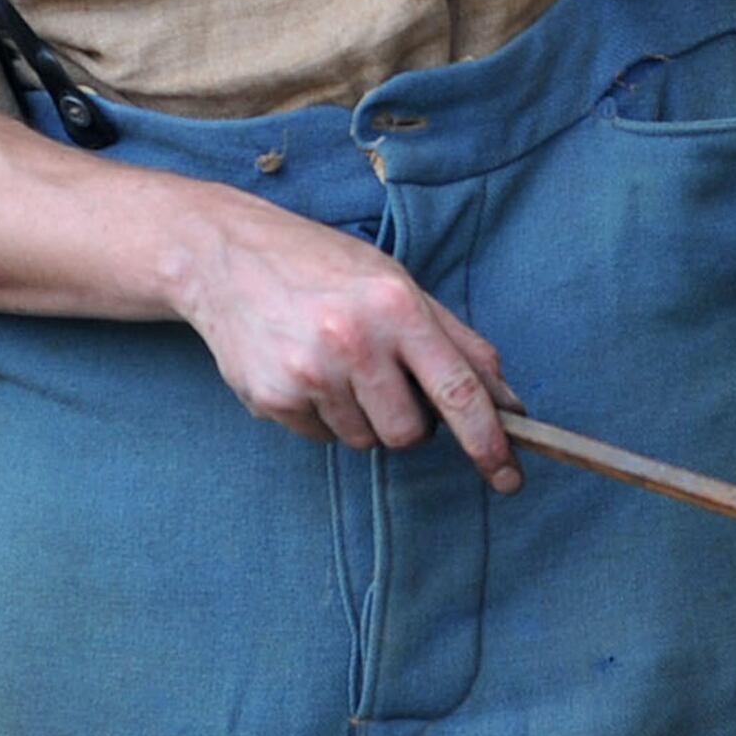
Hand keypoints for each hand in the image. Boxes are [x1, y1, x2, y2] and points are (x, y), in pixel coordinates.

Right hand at [166, 198, 522, 490]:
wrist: (226, 257)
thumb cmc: (325, 268)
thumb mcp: (399, 284)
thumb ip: (459, 343)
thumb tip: (508, 404)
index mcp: (397, 306)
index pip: (459, 390)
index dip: (490, 442)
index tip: (509, 478)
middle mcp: (354, 341)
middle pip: (410, 433)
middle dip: (409, 422)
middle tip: (386, 380)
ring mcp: (309, 374)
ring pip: (365, 441)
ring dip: (363, 416)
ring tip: (337, 364)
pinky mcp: (272, 398)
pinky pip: (322, 439)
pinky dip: (323, 415)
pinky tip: (304, 370)